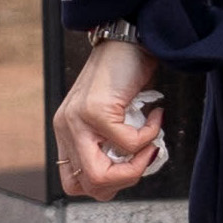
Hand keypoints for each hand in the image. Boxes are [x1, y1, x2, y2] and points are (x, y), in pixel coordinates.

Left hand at [54, 38, 171, 197]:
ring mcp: (77, 121)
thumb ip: (110, 143)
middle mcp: (66, 128)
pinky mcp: (96, 111)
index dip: (106, 184)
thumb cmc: (123, 74)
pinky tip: (156, 116)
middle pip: (88, 185)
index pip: (73, 182)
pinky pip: (129, 144)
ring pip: (101, 174)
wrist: (128, 38)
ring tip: (151, 143)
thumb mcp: (110, 116)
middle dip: (124, 181)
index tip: (129, 167)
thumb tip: (130, 171)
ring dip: (136, 166)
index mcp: (66, 132)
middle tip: (143, 159)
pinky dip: (150, 134)